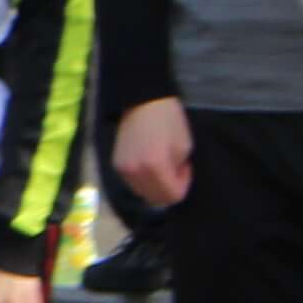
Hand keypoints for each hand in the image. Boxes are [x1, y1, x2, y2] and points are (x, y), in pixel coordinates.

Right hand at [112, 97, 192, 213]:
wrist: (142, 103)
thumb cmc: (169, 121)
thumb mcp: (184, 147)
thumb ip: (178, 171)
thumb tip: (171, 181)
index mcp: (155, 166)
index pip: (172, 195)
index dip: (184, 185)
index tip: (185, 168)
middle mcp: (136, 172)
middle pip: (156, 199)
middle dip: (169, 188)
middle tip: (175, 169)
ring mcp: (123, 170)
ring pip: (143, 193)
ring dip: (156, 186)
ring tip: (162, 167)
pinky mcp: (116, 165)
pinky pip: (134, 184)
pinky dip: (144, 181)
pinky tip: (149, 164)